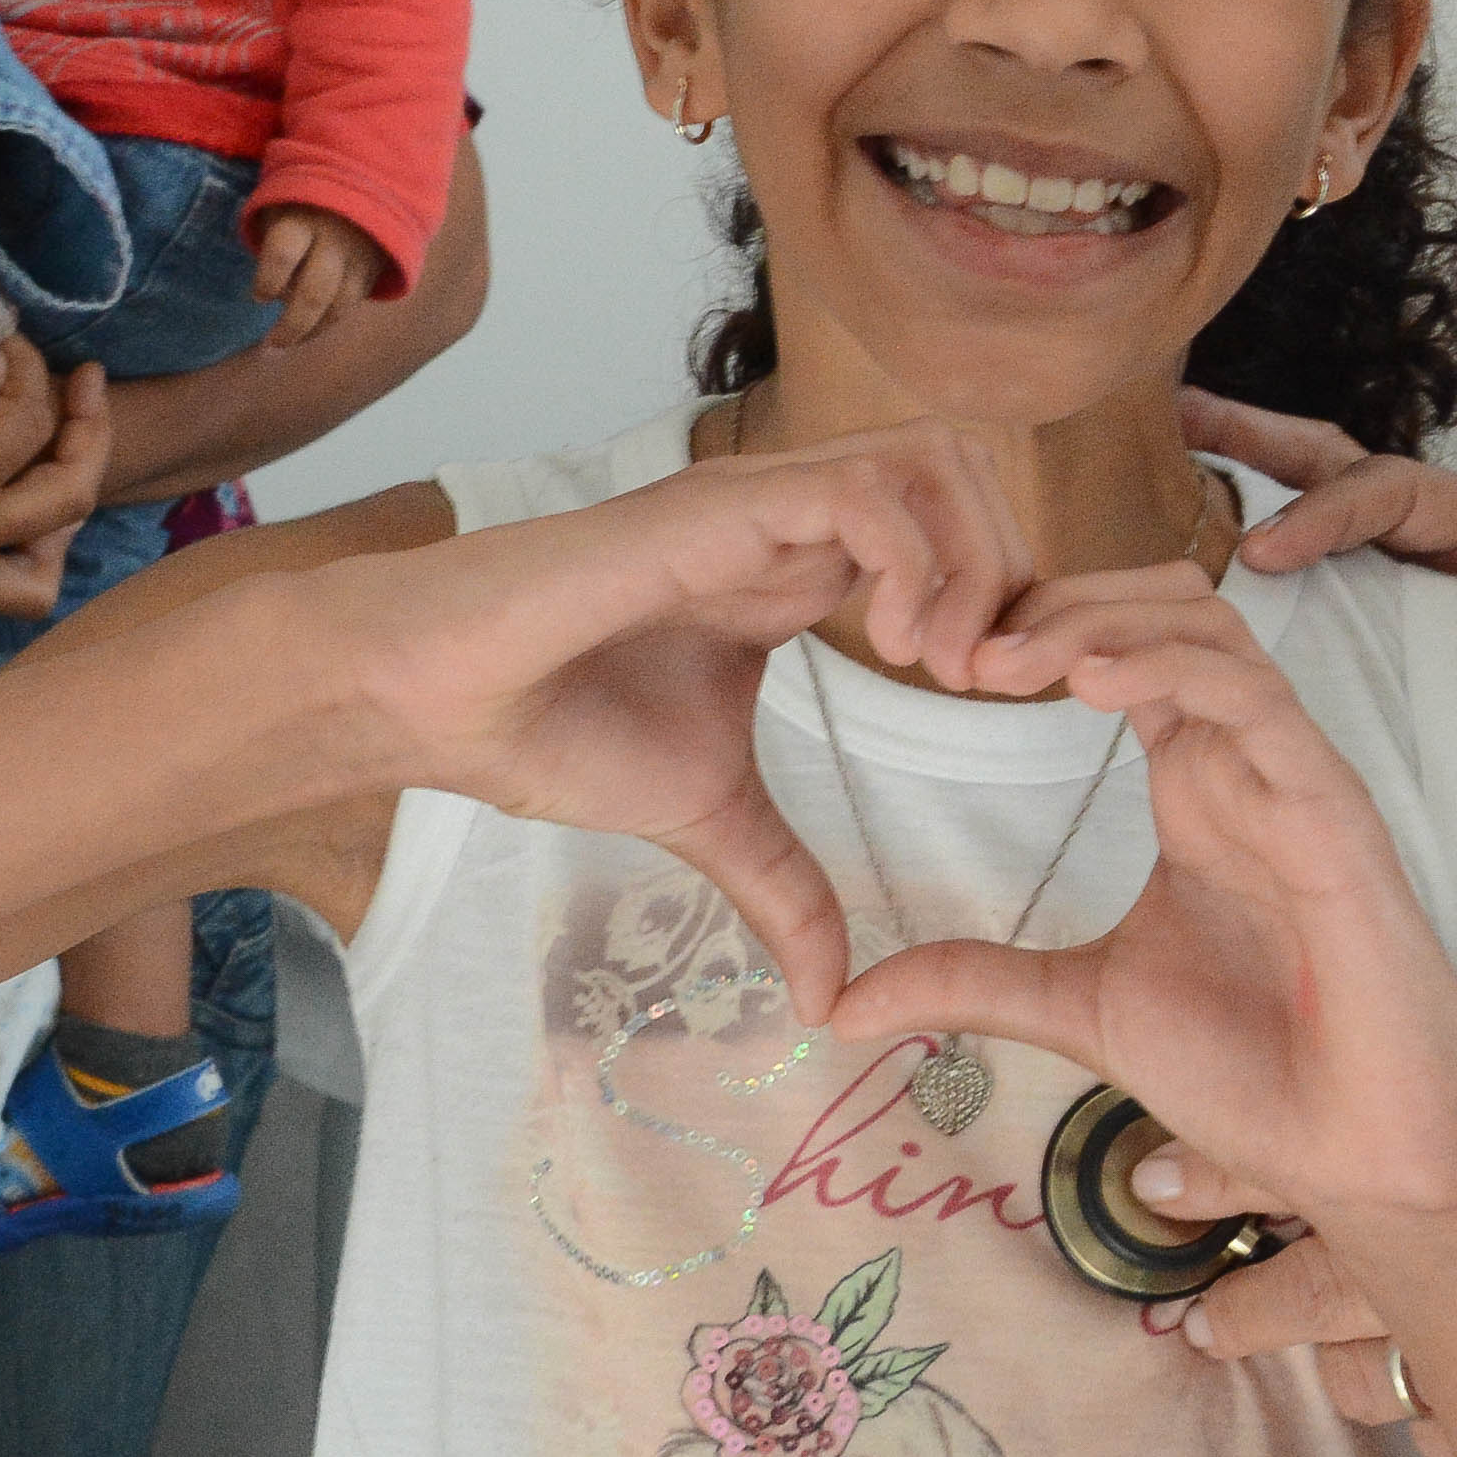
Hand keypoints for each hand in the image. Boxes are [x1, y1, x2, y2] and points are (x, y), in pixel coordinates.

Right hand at [0, 232, 108, 616]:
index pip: (24, 416)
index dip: (23, 363)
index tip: (2, 333)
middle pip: (67, 493)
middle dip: (89, 431)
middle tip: (84, 380)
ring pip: (40, 571)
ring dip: (64, 513)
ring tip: (62, 460)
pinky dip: (19, 556)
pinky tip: (6, 517)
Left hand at [248, 202, 386, 348]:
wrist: (368, 181)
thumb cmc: (306, 199)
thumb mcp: (282, 204)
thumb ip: (271, 241)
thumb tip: (271, 293)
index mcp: (305, 218)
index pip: (283, 254)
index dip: (268, 280)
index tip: (258, 296)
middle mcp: (335, 240)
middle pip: (314, 293)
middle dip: (291, 326)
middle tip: (270, 345)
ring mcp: (360, 257)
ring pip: (339, 307)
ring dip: (312, 331)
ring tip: (288, 344)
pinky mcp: (375, 270)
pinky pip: (352, 304)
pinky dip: (330, 321)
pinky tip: (311, 329)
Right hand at [329, 417, 1040, 1026]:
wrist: (442, 704)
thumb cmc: (552, 730)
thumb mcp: (709, 818)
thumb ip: (783, 888)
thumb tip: (826, 1002)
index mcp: (799, 566)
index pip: (952, 527)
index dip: (1004, 599)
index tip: (1004, 699)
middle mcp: (790, 515)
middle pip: (967, 465)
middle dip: (1014, 565)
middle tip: (993, 680)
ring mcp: (757, 500)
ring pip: (933, 455)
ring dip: (974, 559)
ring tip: (950, 668)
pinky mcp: (716, 506)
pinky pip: (861, 487)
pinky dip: (914, 562)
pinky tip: (898, 649)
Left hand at [834, 571, 1456, 1246]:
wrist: (1356, 1157)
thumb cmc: (1255, 1076)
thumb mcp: (1081, 1010)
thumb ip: (975, 984)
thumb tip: (841, 1003)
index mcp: (1197, 787)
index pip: (1122, 650)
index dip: (1036, 630)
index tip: (939, 661)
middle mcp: (1246, 763)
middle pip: (1166, 606)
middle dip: (1062, 601)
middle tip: (960, 646)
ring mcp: (1294, 779)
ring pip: (1212, 630)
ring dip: (1106, 618)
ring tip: (1008, 655)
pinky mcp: (1334, 813)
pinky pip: (1260, 702)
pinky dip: (1177, 669)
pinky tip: (1095, 679)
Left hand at [1179, 1086, 1456, 1456]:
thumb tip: (1395, 1166)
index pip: (1339, 1161)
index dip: (1234, 1176)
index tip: (1158, 1183)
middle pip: (1319, 1294)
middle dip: (1246, 1307)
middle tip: (1199, 1317)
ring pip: (1375, 1382)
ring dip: (1347, 1371)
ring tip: (1325, 1361)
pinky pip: (1456, 1441)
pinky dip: (1449, 1422)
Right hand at [1183, 391, 1456, 881]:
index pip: (1401, 497)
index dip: (1330, 513)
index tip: (1268, 550)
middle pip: (1350, 477)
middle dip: (1263, 444)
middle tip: (1177, 417)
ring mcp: (1433, 604)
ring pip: (1331, 536)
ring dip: (1252, 503)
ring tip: (1162, 487)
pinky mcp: (1417, 661)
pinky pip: (1334, 615)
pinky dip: (1271, 598)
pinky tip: (1209, 614)